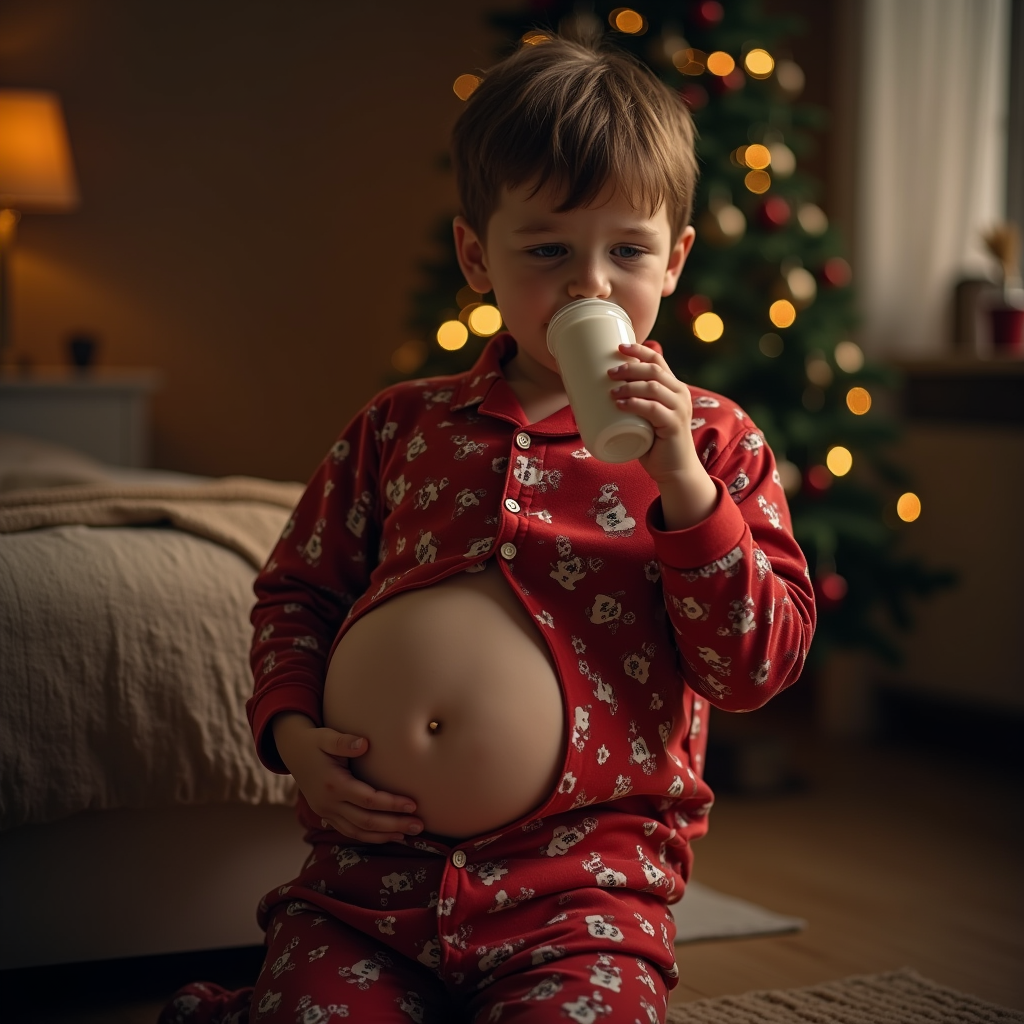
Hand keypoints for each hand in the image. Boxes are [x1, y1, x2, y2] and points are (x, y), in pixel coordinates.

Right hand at [271, 713, 422, 843]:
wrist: (291, 751)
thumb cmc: (314, 741)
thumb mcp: (326, 736)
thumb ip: (343, 741)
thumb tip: (364, 744)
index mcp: (333, 784)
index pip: (368, 800)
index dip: (391, 804)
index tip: (413, 805)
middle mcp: (328, 803)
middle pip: (366, 821)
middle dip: (394, 825)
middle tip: (419, 825)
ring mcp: (326, 812)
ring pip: (358, 831)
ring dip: (384, 835)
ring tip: (408, 835)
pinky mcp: (326, 815)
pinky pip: (349, 831)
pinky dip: (369, 836)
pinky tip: (387, 836)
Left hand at [608, 341, 717, 528]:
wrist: (674, 469)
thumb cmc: (655, 443)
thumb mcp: (645, 418)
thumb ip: (633, 404)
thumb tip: (595, 396)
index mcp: (674, 388)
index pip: (658, 360)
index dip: (639, 350)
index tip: (619, 347)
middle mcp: (680, 394)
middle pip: (654, 370)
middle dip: (630, 367)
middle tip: (609, 372)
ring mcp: (679, 409)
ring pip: (653, 387)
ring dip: (629, 385)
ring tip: (611, 391)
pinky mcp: (674, 425)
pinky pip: (653, 409)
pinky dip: (635, 404)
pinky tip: (620, 404)